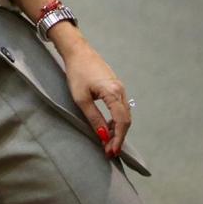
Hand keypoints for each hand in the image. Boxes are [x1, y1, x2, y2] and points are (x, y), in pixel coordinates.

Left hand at [61, 42, 131, 158]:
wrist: (77, 51)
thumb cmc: (77, 73)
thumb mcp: (81, 98)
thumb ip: (93, 118)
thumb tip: (103, 137)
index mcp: (114, 93)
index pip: (121, 122)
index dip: (117, 139)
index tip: (111, 152)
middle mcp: (121, 91)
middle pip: (125, 120)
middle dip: (118, 137)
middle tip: (108, 151)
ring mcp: (120, 88)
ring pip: (124, 115)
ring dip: (117, 130)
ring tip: (107, 143)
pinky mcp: (115, 87)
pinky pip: (120, 108)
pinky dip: (116, 120)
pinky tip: (107, 127)